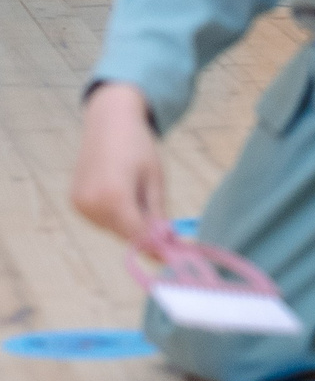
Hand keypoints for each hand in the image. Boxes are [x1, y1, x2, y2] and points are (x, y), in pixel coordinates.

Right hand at [70, 83, 165, 247]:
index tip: (173, 256)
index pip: (137, 234)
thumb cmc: (138, 146)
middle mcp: (92, 204)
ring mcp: (80, 204)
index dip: (156, 247)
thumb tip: (165, 240)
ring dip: (131, 225)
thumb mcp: (155, 179)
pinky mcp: (75, 201)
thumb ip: (157, 212)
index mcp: (114, 197)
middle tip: (169, 238)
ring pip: (113, 228)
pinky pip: (102, 219)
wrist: (109, 123)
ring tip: (144, 200)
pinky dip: (117, 216)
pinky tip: (127, 196)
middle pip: (125, 233)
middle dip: (146, 237)